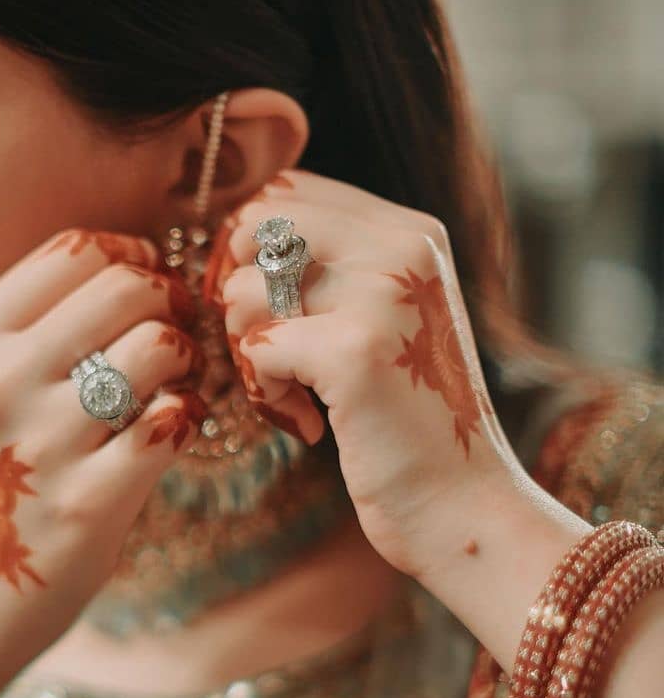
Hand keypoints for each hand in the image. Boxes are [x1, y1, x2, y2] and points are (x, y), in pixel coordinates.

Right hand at [0, 229, 206, 697]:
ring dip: (180, 363)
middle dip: (167, 303)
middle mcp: (0, 381)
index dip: (132, 258)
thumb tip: (139, 271)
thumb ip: (38, 329)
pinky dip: (184, 420)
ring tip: (166, 389)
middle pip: (125, 287)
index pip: (75, 251)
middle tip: (172, 334)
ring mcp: (44, 442)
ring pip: (157, 348)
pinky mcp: (89, 500)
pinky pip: (172, 422)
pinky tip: (166, 433)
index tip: (148, 284)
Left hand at [208, 169, 521, 579]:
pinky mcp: (356, 351)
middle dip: (237, 292)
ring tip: (295, 393)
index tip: (268, 312)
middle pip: (254, 226)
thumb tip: (235, 237)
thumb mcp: (385, 320)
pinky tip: (308, 422)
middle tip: (267, 348)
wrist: (462, 504)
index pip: (286, 192)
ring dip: (249, 352)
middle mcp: (402, 247)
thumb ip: (334, 270)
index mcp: (410, 232)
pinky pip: (258, 347)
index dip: (250, 252)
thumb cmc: (409, 419)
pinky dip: (266, 394)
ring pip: (243, 289)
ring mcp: (382, 294)